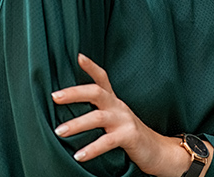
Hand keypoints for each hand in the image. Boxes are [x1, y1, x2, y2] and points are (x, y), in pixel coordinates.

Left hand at [51, 54, 196, 176]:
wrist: (159, 151)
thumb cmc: (130, 134)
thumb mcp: (114, 118)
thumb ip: (98, 111)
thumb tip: (69, 109)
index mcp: (113, 101)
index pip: (102, 78)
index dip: (91, 67)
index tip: (78, 56)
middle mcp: (118, 106)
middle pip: (96, 92)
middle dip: (74, 93)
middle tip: (54, 97)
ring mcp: (125, 120)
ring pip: (98, 117)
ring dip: (76, 124)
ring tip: (59, 131)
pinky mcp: (129, 137)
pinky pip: (107, 142)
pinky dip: (91, 149)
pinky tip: (78, 155)